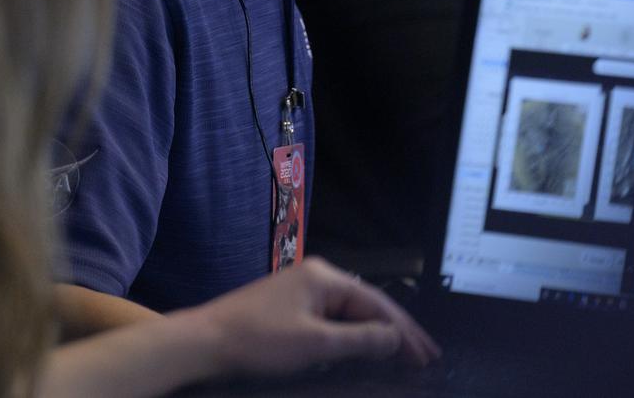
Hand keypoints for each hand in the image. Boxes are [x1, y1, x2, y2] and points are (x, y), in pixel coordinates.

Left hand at [179, 256, 440, 378]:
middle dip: (398, 332)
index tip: (427, 357)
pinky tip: (365, 348)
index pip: (379, 304)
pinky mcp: (290, 306)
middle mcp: (318, 276)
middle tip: (426, 357)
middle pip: (369, 304)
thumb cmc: (259, 340)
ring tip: (404, 354)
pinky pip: (334, 318)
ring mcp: (303, 289)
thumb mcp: (315, 344)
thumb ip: (360, 340)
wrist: (205, 341)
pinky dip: (354, 334)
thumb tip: (397, 338)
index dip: (405, 332)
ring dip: (378, 334)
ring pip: (352, 312)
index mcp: (327, 277)